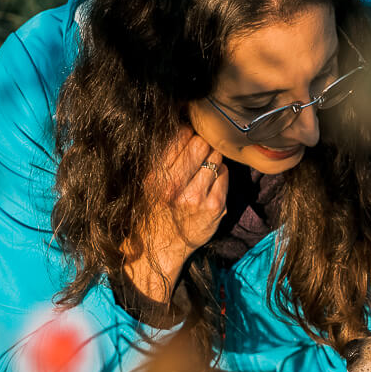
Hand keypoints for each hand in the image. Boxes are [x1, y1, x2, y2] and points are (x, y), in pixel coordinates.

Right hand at [124, 129, 227, 302]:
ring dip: (211, 158)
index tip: (185, 137)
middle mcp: (173, 187)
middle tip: (198, 151)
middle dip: (201, 143)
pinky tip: (210, 181)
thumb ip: (160, 156)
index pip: (179, 136)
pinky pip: (224, 174)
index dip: (185, 132)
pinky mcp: (214, 208)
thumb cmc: (152, 208)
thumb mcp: (146, 181)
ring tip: (202, 168)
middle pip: (200, 143)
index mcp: (154, 176)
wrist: (159, 247)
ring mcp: (196, 198)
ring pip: (215, 157)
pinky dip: (220, 173)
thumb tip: (182, 123)